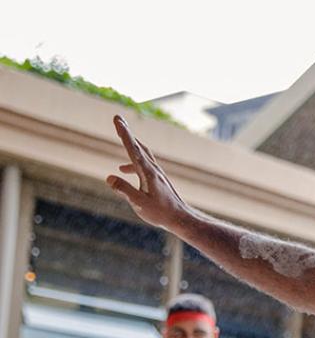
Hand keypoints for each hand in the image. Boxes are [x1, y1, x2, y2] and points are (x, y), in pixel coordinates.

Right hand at [105, 115, 190, 229]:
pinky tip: (123, 170)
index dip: (124, 133)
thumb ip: (124, 190)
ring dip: (130, 145)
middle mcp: (153, 169)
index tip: (118, 120)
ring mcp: (157, 174)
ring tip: (121, 135)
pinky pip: (143, 165)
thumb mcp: (139, 203)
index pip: (133, 149)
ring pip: (142, 154)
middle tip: (118, 119)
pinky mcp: (158, 179)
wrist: (181, 218)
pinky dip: (132, 162)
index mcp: (148, 172)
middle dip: (127, 133)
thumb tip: (109, 178)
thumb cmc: (161, 213)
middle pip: (138, 146)